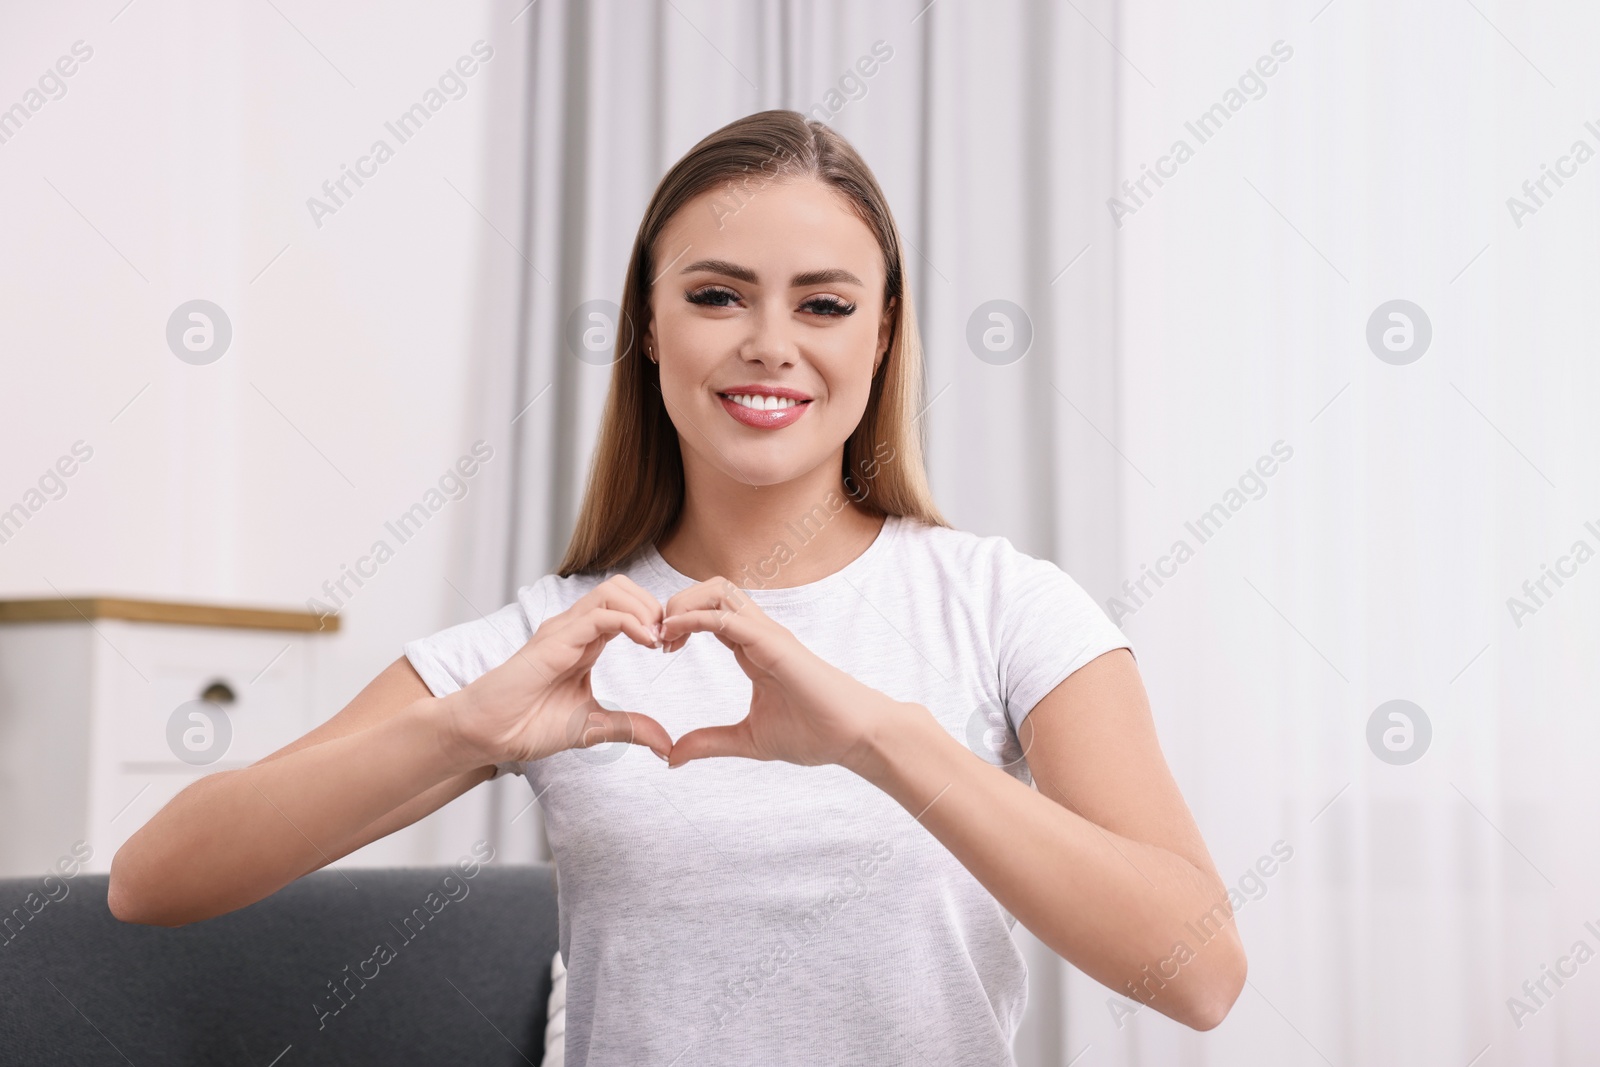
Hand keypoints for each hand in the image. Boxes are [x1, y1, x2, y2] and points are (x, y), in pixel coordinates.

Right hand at [444, 575, 673, 767]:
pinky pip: (600, 615)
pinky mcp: (554, 640)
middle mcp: (575, 628)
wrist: (487, 734)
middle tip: (669, 639)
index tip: (671, 647)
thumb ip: (629, 729)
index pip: (627, 606)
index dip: (655, 619)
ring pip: (613, 591)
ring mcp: (564, 630)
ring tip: (658, 639)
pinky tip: (647, 643)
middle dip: (654, 605)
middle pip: (622, 587)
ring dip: (645, 609)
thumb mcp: (592, 727)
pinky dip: (631, 621)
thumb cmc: (527, 725)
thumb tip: (665, 745)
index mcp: (586, 642)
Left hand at [658, 576, 902, 773]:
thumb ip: (710, 743)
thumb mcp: (748, 741)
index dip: (679, 621)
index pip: (710, 612)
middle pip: (711, 589)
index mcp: (753, 647)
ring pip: (719, 590)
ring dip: (684, 604)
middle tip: (655, 637)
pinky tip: (675, 635)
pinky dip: (696, 618)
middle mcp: (759, 633)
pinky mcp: (774, 644)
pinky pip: (729, 617)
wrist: (853, 737)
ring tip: (663, 634)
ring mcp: (768, 634)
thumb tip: (672, 756)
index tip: (658, 648)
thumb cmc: (814, 733)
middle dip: (677, 603)